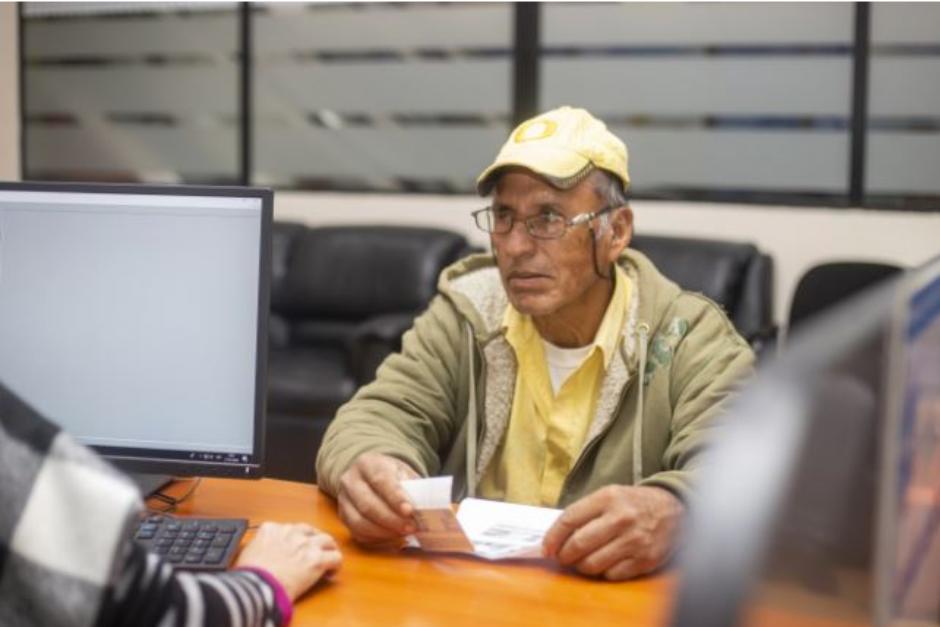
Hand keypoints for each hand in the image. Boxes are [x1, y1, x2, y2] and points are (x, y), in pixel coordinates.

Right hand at [235, 522, 341, 600]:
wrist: (257, 586)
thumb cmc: (249, 575)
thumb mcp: (248, 552)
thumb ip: (259, 545)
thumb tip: (261, 552)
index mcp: (272, 529)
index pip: (289, 528)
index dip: (294, 539)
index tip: (294, 549)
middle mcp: (291, 532)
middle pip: (310, 530)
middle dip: (313, 540)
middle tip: (314, 551)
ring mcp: (306, 544)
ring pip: (327, 540)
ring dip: (328, 549)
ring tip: (327, 559)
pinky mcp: (317, 559)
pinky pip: (335, 557)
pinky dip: (335, 565)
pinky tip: (331, 573)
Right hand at [337, 452, 419, 544]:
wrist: (370, 475)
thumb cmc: (392, 475)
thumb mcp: (403, 472)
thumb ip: (413, 487)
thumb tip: (426, 506)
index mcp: (367, 463)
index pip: (380, 480)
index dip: (395, 497)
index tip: (410, 510)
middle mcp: (350, 480)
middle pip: (367, 504)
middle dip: (391, 519)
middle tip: (410, 527)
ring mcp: (343, 499)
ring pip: (359, 521)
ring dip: (384, 532)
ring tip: (403, 533)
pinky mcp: (343, 516)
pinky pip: (357, 532)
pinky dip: (376, 538)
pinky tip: (392, 536)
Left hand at [542, 485, 682, 580]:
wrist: (675, 509)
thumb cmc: (635, 503)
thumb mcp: (610, 495)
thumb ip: (584, 512)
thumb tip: (556, 539)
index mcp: (608, 497)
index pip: (569, 519)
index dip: (553, 537)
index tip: (546, 548)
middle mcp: (621, 518)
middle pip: (579, 544)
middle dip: (564, 555)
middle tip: (562, 557)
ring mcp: (634, 541)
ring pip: (593, 564)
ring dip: (581, 566)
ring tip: (583, 561)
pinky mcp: (645, 560)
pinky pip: (612, 575)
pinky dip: (603, 573)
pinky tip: (605, 564)